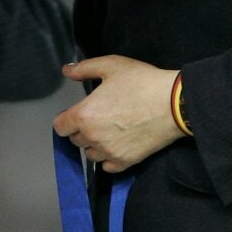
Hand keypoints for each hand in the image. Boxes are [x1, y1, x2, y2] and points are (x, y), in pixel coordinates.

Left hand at [53, 55, 182, 171]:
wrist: (172, 104)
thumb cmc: (140, 82)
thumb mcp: (111, 65)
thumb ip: (84, 68)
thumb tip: (66, 70)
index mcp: (84, 115)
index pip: (60, 127)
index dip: (66, 118)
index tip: (77, 112)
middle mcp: (92, 138)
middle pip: (75, 140)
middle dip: (82, 129)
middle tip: (98, 116)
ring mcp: (108, 152)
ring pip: (90, 154)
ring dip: (94, 144)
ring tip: (109, 129)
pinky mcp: (125, 162)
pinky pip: (106, 167)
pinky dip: (108, 158)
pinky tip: (117, 144)